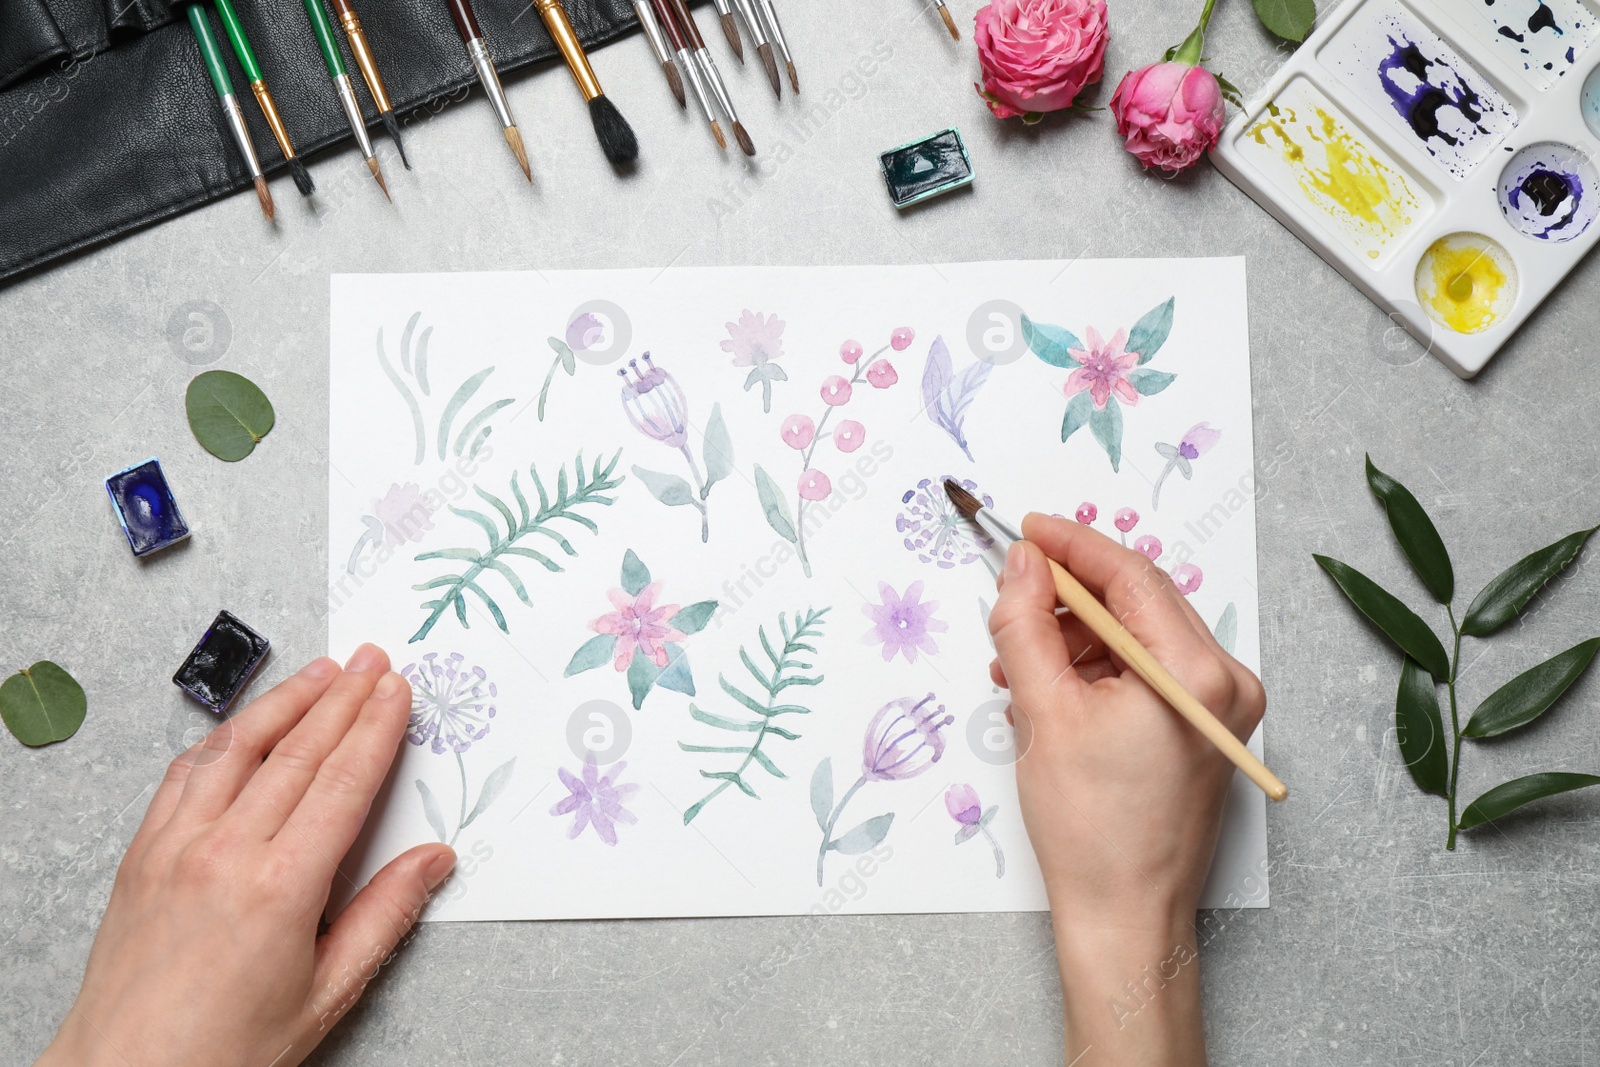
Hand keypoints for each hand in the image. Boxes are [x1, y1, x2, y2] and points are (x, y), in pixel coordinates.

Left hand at [36, 646, 454, 1066]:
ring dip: (284, 703)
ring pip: (238, 750)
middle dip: (342, 698)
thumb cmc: (224, 1051)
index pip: (342, 781)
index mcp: (280, 886)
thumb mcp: (327, 992)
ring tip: (320, 672)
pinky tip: (243, 726)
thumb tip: (434, 861)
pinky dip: (222, 740)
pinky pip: (184, 776)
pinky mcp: (142, 855)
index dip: (375, 728)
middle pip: (297, 752)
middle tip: (372, 661)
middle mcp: (225, 853)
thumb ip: (384, 916)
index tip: (396, 693)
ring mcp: (176, 847)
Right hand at [988, 514, 1265, 1066]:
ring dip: (1074, 638)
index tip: (1025, 529)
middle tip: (1010, 595)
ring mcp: (1219, 709)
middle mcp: (1225, 684)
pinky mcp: (1203, 730)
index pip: (1131, 578)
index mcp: (1198, 674)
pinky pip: (1144, 673)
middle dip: (1066, 597)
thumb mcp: (1043, 713)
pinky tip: (1048, 689)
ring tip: (1016, 664)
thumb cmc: (1094, 831)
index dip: (1071, 547)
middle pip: (1137, 604)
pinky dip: (1094, 671)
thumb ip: (1026, 626)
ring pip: (1136, 638)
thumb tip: (1020, 564)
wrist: (1125, 918)